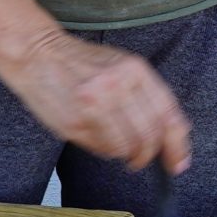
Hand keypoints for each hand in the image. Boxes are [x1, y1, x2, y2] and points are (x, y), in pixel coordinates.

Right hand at [3, 31, 192, 173]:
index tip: (178, 162)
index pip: (168, 115)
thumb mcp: (120, 66)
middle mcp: (118, 85)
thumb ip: (145, 96)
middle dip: (149, 156)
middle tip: (142, 160)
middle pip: (150, 136)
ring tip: (119, 150)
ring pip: (127, 146)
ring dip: (126, 155)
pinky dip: (106, 151)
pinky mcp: (76, 120)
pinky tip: (99, 139)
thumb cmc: (81, 63)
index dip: (177, 145)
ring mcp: (96, 103)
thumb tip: (168, 138)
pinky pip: (103, 148)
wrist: (38, 54)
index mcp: (135, 69)